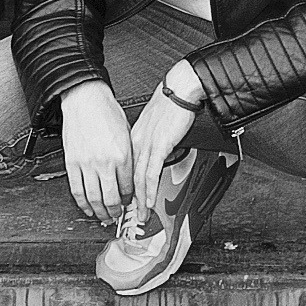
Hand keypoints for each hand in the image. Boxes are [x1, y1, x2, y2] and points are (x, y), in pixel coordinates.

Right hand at [59, 82, 133, 228]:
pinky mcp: (72, 163)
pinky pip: (77, 190)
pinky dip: (82, 203)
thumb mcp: (127, 134)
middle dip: (116, 211)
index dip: (129, 199)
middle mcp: (105, 162)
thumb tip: (131, 176)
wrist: (85, 99)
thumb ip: (130, 158)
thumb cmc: (106, 112)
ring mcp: (87, 164)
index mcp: (122, 155)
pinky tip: (87, 208)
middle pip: (111, 199)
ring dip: (100, 212)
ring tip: (104, 217)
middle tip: (117, 216)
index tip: (129, 203)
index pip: (128, 188)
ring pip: (94, 199)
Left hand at [122, 66, 204, 225]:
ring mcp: (147, 144)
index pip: (126, 168)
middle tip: (130, 215)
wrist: (180, 90)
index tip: (127, 200)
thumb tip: (156, 157)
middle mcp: (137, 142)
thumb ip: (153, 143)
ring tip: (141, 215)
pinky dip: (149, 190)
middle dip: (129, 199)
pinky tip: (149, 200)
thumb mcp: (156, 127)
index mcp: (134, 138)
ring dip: (139, 200)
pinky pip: (151, 172)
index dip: (126, 187)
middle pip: (128, 176)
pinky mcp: (159, 145)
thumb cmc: (171, 104)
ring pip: (138, 178)